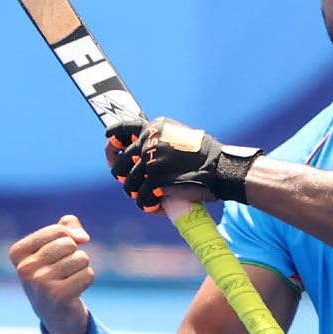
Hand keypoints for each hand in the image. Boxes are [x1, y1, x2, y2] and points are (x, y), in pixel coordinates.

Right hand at [10, 215, 93, 333]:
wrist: (54, 311)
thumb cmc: (54, 271)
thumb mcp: (55, 243)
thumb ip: (68, 226)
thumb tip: (83, 237)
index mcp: (18, 252)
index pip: (59, 230)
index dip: (69, 239)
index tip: (58, 254)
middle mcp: (24, 268)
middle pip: (70, 244)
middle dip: (74, 254)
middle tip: (63, 270)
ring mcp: (39, 283)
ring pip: (81, 258)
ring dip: (81, 268)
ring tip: (67, 279)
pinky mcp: (57, 295)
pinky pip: (88, 274)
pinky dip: (86, 280)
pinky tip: (73, 290)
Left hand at [106, 117, 262, 210]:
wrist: (221, 167)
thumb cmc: (206, 156)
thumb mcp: (181, 137)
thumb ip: (161, 141)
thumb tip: (140, 155)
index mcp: (154, 127)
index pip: (123, 129)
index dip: (113, 140)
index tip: (111, 145)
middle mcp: (149, 140)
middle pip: (120, 162)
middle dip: (122, 175)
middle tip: (132, 183)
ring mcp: (150, 160)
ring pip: (128, 183)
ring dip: (135, 193)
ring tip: (146, 197)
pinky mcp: (155, 179)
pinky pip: (142, 198)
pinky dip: (147, 205)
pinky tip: (154, 206)